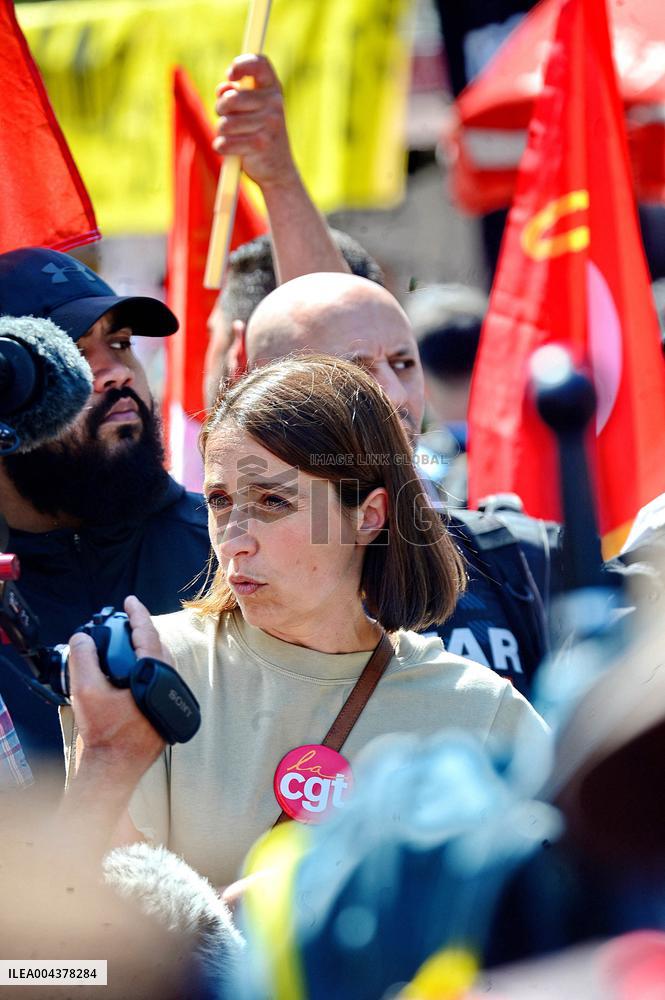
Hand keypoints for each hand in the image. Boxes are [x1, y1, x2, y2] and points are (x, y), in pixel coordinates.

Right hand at [67, 595, 167, 777]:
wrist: (115, 767)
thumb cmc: (104, 733)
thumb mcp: (86, 692)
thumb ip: (83, 658)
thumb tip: (83, 637)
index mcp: (154, 673)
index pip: (147, 634)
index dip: (138, 614)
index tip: (130, 600)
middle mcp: (169, 683)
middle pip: (157, 646)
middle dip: (142, 631)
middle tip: (125, 622)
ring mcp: (171, 697)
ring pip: (162, 662)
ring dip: (146, 650)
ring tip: (128, 644)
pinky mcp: (168, 709)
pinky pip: (162, 678)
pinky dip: (149, 667)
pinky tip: (136, 670)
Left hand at [213, 54, 296, 190]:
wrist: (278, 169)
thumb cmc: (259, 134)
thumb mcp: (250, 110)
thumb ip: (234, 94)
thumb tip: (224, 89)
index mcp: (273, 90)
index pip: (259, 64)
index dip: (241, 64)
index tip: (230, 75)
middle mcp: (274, 104)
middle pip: (231, 98)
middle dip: (220, 109)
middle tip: (225, 116)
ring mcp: (269, 124)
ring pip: (225, 123)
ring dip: (222, 132)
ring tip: (233, 137)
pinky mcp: (260, 145)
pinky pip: (225, 143)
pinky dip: (222, 148)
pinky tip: (233, 152)